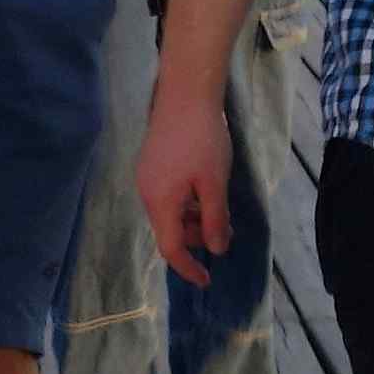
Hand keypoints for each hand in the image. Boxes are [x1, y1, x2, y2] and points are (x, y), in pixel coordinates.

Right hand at [137, 80, 238, 284]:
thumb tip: (217, 249)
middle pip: (170, 230)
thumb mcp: (215, 183)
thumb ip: (215, 219)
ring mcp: (147, 176)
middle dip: (197, 237)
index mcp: (160, 202)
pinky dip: (187, 202)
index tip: (207, 280)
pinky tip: (206, 189)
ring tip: (220, 210)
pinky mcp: (152, 163)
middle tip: (226, 231)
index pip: (171, 248)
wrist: (185, 93)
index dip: (189, 268)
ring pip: (170, 212)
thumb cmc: (202, 139)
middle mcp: (147, 193)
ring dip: (194, 219)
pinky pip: (168, 195)